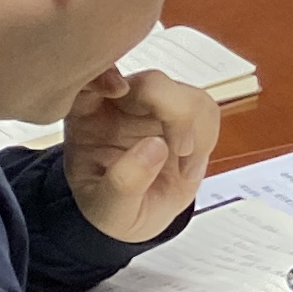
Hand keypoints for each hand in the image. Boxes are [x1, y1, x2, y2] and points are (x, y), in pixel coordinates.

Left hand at [59, 67, 216, 243]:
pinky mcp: (182, 111)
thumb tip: (156, 147)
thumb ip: (124, 183)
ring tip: (185, 166)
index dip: (105, 74)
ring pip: (184, 93)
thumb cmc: (112, 208)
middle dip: (175, 112)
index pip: (91, 80)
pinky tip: (190, 163)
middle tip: (182, 150)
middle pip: (151, 82)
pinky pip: (203, 108)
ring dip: (195, 128)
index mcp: (86, 116)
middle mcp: (120, 103)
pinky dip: (206, 136)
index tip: (118, 89)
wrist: (137, 217)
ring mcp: (154, 105)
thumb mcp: (108, 210)